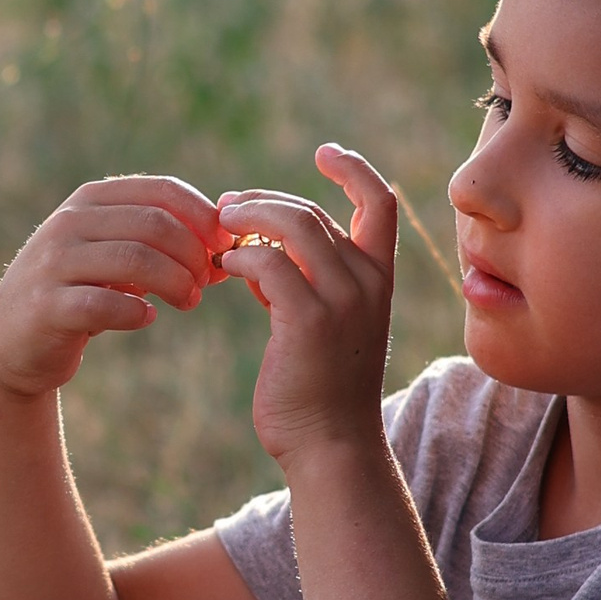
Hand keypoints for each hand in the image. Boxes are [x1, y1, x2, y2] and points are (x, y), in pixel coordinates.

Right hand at [0, 174, 218, 403]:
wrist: (13, 342)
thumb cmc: (81, 294)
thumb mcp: (118, 258)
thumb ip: (165, 245)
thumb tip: (230, 246)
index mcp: (90, 199)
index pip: (163, 190)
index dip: (204, 218)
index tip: (225, 248)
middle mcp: (68, 222)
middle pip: (155, 224)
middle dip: (194, 254)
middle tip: (206, 282)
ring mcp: (53, 263)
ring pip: (135, 260)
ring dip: (175, 282)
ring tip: (188, 301)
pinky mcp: (46, 306)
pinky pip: (105, 305)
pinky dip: (137, 313)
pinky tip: (146, 318)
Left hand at [212, 146, 396, 468]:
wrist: (331, 448)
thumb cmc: (322, 390)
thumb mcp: (325, 325)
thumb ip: (305, 282)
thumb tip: (258, 247)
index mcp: (379, 280)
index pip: (380, 202)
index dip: (354, 169)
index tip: (324, 151)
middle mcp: (368, 283)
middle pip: (315, 211)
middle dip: (264, 203)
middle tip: (226, 209)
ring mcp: (342, 300)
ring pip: (294, 225)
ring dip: (248, 218)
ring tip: (219, 231)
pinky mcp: (308, 320)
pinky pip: (267, 262)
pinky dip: (240, 256)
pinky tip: (223, 269)